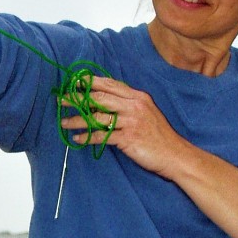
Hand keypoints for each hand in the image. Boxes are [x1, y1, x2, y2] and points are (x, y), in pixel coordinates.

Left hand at [61, 76, 187, 178]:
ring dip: (78, 120)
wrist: (175, 155)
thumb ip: (128, 105)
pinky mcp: (128, 138)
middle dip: (77, 98)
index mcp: (138, 97)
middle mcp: (134, 105)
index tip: (74, 82)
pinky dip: (87, 137)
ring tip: (64, 123)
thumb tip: (104, 102)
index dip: (90, 82)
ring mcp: (131, 121)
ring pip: (97, 116)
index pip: (110, 84)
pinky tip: (77, 139)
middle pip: (100, 97)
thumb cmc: (159, 136)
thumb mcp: (146, 113)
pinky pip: (102, 135)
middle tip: (61, 100)